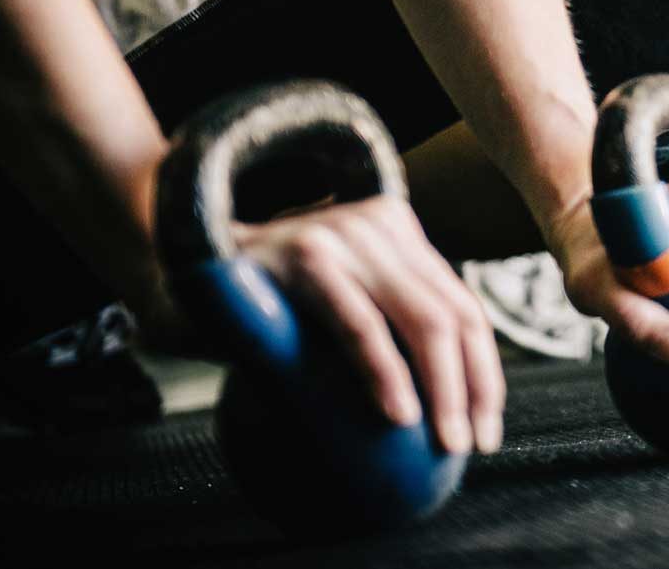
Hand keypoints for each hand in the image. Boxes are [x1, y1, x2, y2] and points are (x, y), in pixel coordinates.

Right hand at [225, 196, 505, 455]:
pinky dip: (385, 372)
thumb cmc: (264, 301)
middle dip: (474, 386)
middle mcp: (381, 226)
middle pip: (454, 315)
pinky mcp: (306, 257)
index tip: (488, 425)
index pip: (463, 306)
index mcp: (399, 235)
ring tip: (445, 439)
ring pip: (422, 319)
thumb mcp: (336, 303)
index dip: (485, 371)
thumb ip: (383, 326)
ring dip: (443, 388)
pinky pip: (360, 325)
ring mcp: (345, 236)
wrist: (180, 262)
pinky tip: (399, 413)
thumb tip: (438, 406)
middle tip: (472, 443)